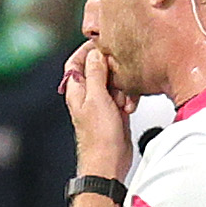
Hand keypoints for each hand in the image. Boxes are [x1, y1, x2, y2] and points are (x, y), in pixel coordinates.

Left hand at [61, 42, 133, 179]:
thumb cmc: (98, 137)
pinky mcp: (114, 112)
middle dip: (111, 70)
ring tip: (123, 98)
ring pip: (113, 82)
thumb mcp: (97, 98)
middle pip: (98, 69)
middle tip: (118, 73)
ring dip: (122, 86)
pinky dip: (128, 98)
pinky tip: (129, 107)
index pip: (76, 61)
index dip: (88, 50)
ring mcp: (101, 103)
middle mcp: (87, 95)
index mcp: (76, 90)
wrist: (108, 162)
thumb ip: (95, 73)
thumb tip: (95, 54)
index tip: (102, 43)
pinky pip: (123, 96)